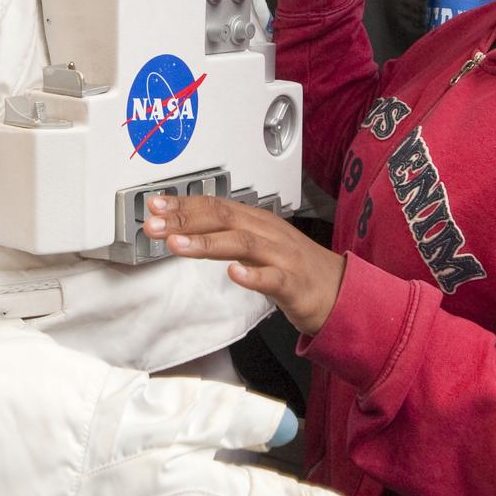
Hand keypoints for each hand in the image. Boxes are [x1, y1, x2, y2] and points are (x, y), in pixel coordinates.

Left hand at [144, 194, 344, 335]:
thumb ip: (227, 235)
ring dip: (207, 242)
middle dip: (185, 219)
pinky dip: (253, 275)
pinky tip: (234, 274)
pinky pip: (273, 278)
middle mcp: (268, 233)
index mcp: (257, 221)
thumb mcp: (258, 244)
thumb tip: (186, 228)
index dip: (183, 204)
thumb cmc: (295, 267)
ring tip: (178, 245)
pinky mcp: (295, 284)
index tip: (154, 206)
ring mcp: (283, 257)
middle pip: (224, 218)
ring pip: (243, 243)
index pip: (215, 206)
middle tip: (154, 224)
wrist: (340, 291)